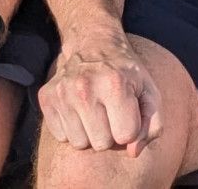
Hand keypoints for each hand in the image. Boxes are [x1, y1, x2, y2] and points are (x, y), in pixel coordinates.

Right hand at [38, 31, 161, 157]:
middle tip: (110, 110)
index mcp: (115, 85)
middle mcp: (85, 88)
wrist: (94, 44)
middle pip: (101, 144)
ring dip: (90, 132)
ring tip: (94, 110)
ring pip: (79, 144)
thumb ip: (151, 125)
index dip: (130, 128)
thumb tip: (133, 153)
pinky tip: (78, 109)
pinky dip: (72, 128)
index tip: (127, 112)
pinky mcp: (46, 98)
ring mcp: (62, 93)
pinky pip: (61, 136)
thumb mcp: (149, 92)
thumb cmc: (126, 74)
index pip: (125, 136)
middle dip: (110, 132)